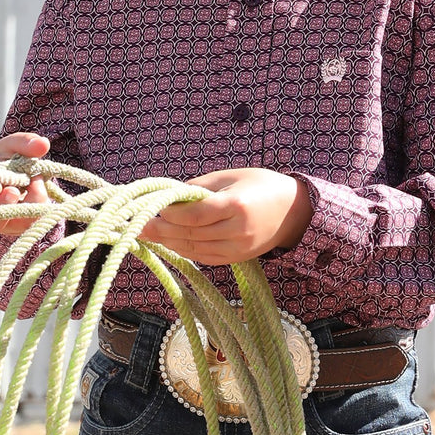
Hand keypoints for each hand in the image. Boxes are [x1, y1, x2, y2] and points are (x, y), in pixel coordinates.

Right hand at [0, 133, 50, 238]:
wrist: (26, 169)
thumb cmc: (10, 157)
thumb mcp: (14, 145)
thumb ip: (25, 142)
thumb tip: (43, 145)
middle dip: (0, 207)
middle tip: (14, 191)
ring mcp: (4, 221)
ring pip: (10, 227)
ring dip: (22, 211)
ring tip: (36, 187)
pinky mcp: (23, 225)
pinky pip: (30, 224)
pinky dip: (38, 207)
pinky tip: (42, 188)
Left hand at [140, 167, 312, 264]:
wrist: (295, 211)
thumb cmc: (261, 184)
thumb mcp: (232, 176)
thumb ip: (201, 187)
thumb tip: (171, 197)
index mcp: (236, 206)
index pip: (195, 215)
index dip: (172, 214)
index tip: (154, 208)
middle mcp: (237, 231)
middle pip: (191, 235)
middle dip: (162, 230)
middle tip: (138, 225)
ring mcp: (238, 248)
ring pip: (195, 249)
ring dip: (170, 243)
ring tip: (149, 235)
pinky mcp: (238, 259)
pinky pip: (206, 257)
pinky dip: (186, 250)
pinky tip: (171, 242)